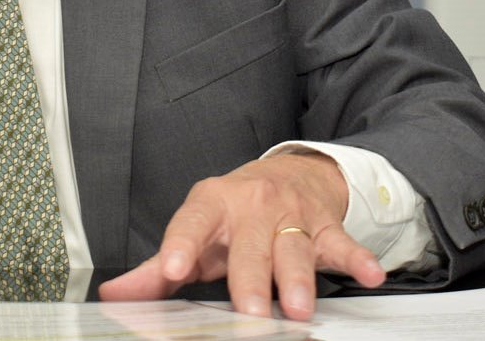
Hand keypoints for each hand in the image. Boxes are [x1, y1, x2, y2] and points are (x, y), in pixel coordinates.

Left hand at [98, 154, 384, 320]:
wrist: (288, 173)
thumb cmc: (233, 214)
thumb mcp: (194, 232)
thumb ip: (156, 269)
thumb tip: (114, 297)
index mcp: (212, 204)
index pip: (193, 221)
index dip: (182, 243)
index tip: (173, 267)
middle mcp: (253, 206)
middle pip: (250, 246)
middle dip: (250, 280)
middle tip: (249, 311)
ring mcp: (292, 216)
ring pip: (295, 248)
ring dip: (298, 279)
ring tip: (297, 308)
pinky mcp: (327, 227)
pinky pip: (343, 243)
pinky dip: (359, 258)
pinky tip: (369, 273)